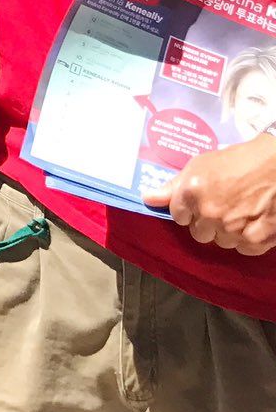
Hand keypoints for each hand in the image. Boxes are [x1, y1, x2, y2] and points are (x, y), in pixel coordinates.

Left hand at [145, 136, 275, 254]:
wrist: (274, 165)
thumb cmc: (235, 162)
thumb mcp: (199, 166)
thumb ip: (173, 186)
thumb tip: (147, 199)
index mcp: (192, 193)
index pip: (178, 217)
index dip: (188, 210)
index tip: (200, 202)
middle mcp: (210, 213)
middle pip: (198, 233)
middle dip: (206, 223)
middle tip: (221, 207)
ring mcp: (233, 228)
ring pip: (221, 242)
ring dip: (227, 232)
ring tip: (239, 212)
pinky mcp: (257, 240)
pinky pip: (243, 249)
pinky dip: (247, 239)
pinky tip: (252, 222)